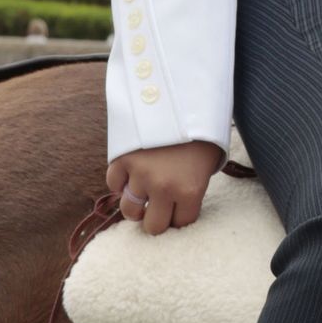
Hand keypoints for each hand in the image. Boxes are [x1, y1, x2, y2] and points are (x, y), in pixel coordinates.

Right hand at [105, 140, 224, 235]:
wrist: (181, 96)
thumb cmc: (201, 131)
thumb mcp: (208, 163)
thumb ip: (193, 187)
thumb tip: (180, 206)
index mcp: (190, 191)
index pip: (181, 224)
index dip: (180, 218)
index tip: (178, 212)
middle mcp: (164, 188)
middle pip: (153, 227)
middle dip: (157, 219)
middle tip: (159, 208)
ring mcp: (140, 175)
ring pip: (130, 210)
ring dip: (136, 207)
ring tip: (141, 198)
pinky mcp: (122, 159)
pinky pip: (114, 184)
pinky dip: (120, 184)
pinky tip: (129, 178)